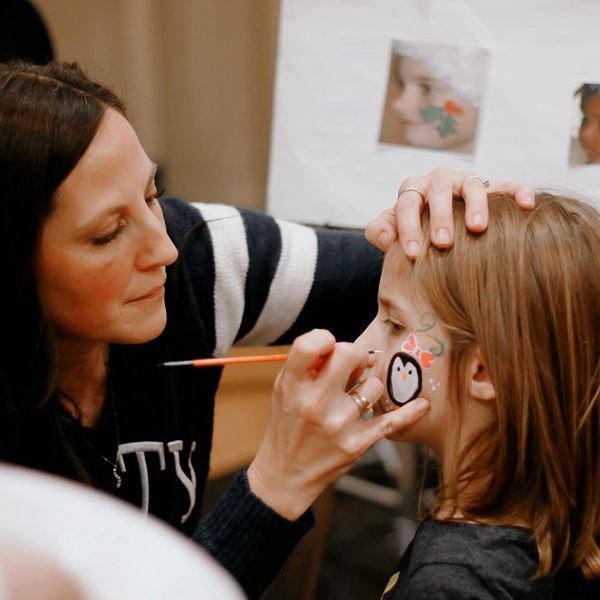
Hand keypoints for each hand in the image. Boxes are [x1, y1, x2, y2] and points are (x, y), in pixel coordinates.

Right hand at [247, 329, 429, 519]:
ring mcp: (338, 424)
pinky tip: (423, 405)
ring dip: (367, 388)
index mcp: (293, 385)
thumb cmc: (289, 423)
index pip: (311, 344)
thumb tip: (345, 347)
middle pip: (349, 353)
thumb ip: (310, 363)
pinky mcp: (357, 444)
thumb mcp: (285, 388)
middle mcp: (315, 403)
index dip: (325, 339)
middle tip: (353, 366)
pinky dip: (410, 412)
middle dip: (356, 355)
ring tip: (353, 401)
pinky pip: (392, 421)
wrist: (286, 473)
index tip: (330, 347)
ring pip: (374, 384)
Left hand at [365, 168, 534, 257]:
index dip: (409, 228)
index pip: (407, 205)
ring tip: (478, 228)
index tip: (413, 253)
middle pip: (439, 190)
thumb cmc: (412, 228)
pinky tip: (525, 204)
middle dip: (440, 217)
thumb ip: (380, 231)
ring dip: (475, 205)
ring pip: (472, 185)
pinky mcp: (492, 186)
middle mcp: (438, 180)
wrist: (436, 218)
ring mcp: (465, 181)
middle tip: (443, 243)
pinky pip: (507, 184)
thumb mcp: (391, 229)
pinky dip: (517, 191)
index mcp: (413, 190)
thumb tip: (386, 239)